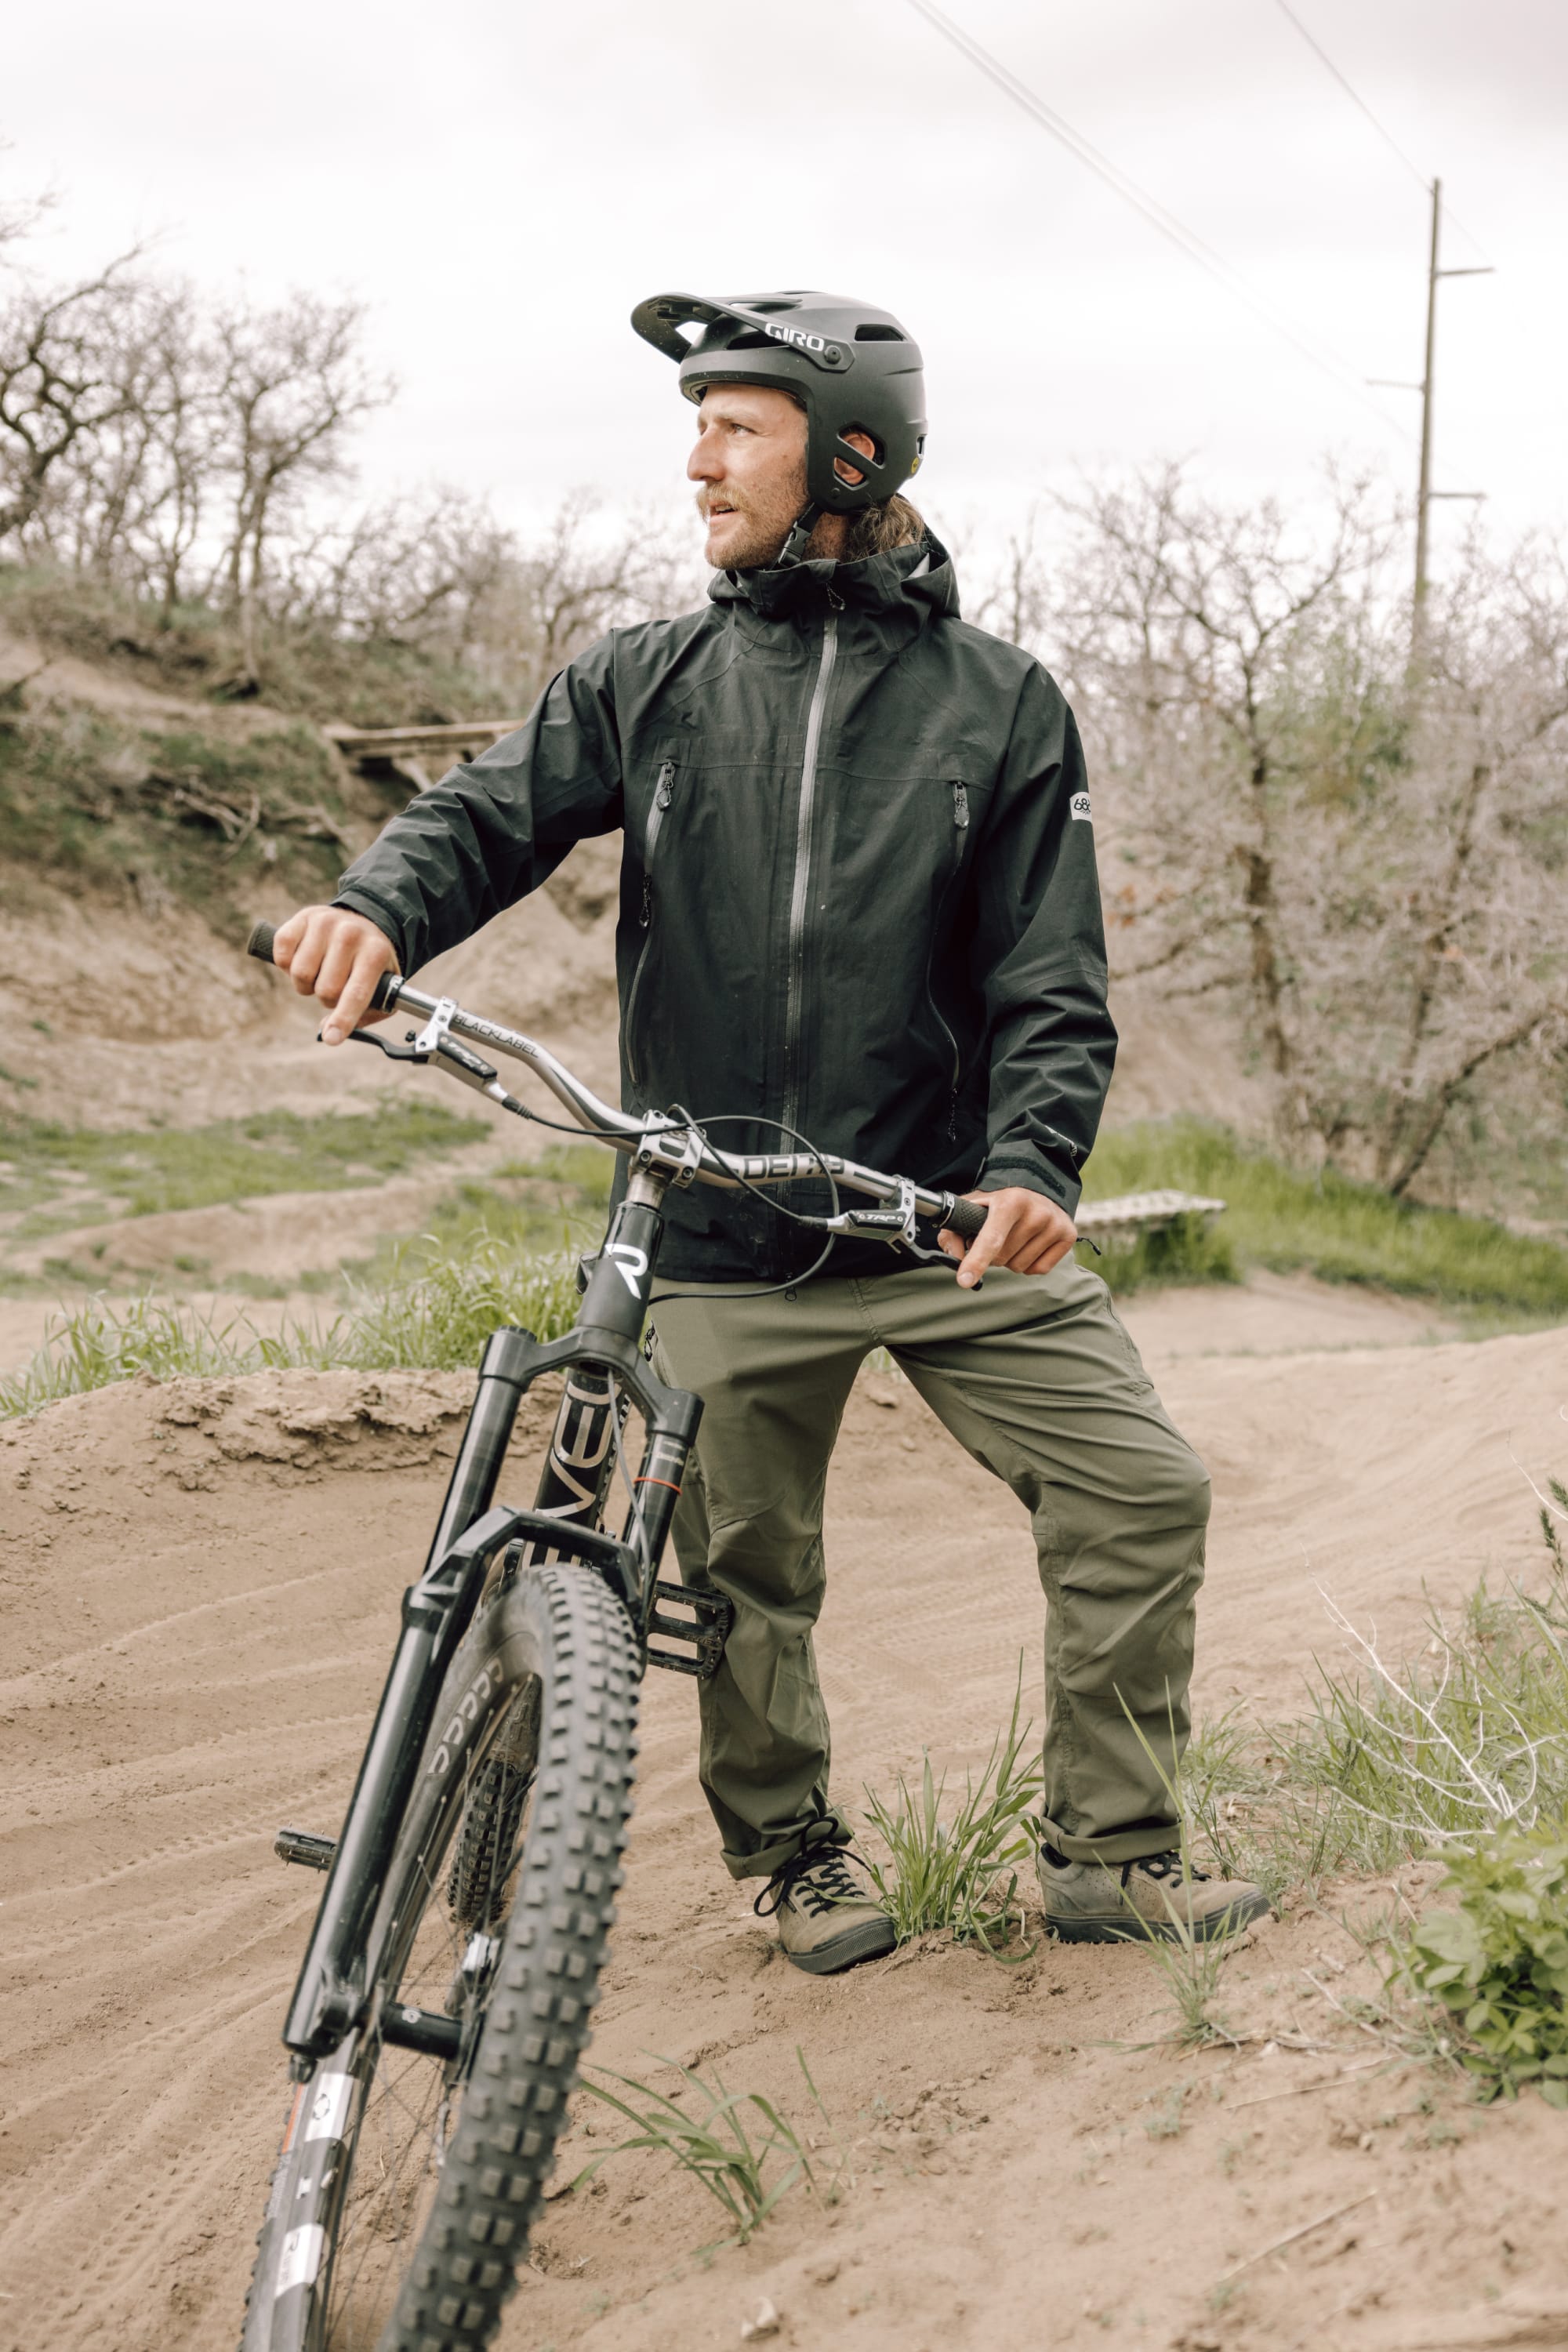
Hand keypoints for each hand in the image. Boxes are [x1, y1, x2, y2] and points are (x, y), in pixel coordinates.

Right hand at [270, 905, 398, 1045]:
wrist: (364, 923)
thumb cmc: (371, 963)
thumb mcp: (382, 988)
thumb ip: (364, 1015)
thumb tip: (329, 1031)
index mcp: (376, 953)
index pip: (355, 993)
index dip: (342, 1019)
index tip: (331, 1039)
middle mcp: (351, 934)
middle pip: (325, 989)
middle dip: (327, 999)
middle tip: (334, 987)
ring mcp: (325, 922)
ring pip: (300, 974)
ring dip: (306, 984)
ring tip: (320, 972)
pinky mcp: (302, 918)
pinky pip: (282, 956)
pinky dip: (287, 966)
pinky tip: (304, 958)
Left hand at [939, 1186, 1077, 1288]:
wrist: (1036, 1190)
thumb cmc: (998, 1203)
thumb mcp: (971, 1208)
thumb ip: (953, 1232)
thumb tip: (956, 1258)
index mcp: (1010, 1201)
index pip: (992, 1239)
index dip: (976, 1261)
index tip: (964, 1281)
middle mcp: (1037, 1212)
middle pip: (1002, 1258)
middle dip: (992, 1255)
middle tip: (996, 1237)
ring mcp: (1055, 1224)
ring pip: (1019, 1267)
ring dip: (1011, 1259)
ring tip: (1014, 1237)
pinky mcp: (1068, 1235)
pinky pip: (1039, 1269)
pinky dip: (1029, 1263)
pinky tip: (1029, 1244)